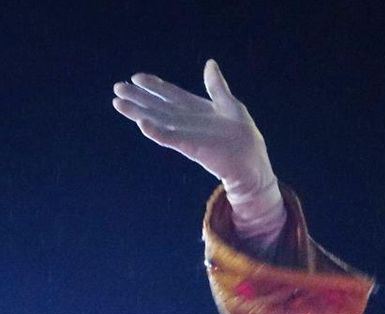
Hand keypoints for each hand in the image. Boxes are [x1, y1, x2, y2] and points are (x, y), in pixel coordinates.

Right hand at [113, 60, 284, 243]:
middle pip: (158, 106)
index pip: (171, 94)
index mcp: (196, 109)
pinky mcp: (190, 147)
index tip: (136, 77)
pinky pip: (170, 139)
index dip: (155, 86)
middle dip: (138, 98)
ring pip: (157, 121)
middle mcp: (187, 121)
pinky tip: (142, 124)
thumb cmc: (243, 137)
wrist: (252, 163)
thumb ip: (216, 86)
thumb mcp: (230, 105)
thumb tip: (210, 63)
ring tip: (118, 103)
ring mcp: (186, 134)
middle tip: (117, 88)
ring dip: (138, 112)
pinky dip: (156, 132)